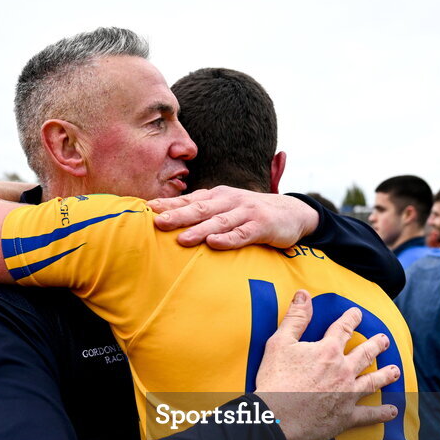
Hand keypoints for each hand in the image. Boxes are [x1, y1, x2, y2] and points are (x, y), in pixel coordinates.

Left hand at [148, 187, 317, 249]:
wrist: (292, 212)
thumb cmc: (251, 212)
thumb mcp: (228, 207)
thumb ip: (205, 211)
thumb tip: (173, 218)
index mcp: (219, 196)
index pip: (190, 199)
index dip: (170, 203)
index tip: (147, 208)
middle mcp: (230, 200)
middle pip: (200, 208)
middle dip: (178, 215)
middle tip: (157, 222)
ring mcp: (246, 212)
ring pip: (219, 222)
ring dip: (199, 230)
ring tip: (181, 239)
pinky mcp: (262, 226)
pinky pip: (243, 234)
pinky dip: (228, 239)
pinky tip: (214, 244)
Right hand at [255, 290, 399, 439]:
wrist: (277, 418)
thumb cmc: (275, 380)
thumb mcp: (279, 343)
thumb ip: (295, 318)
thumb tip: (303, 294)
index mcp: (328, 351)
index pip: (343, 329)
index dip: (351, 319)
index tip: (357, 313)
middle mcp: (343, 370)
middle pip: (365, 354)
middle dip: (376, 345)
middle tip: (384, 340)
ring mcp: (348, 394)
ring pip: (373, 381)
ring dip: (385, 375)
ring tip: (395, 371)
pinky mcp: (346, 416)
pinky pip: (369, 414)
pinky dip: (381, 413)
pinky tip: (392, 411)